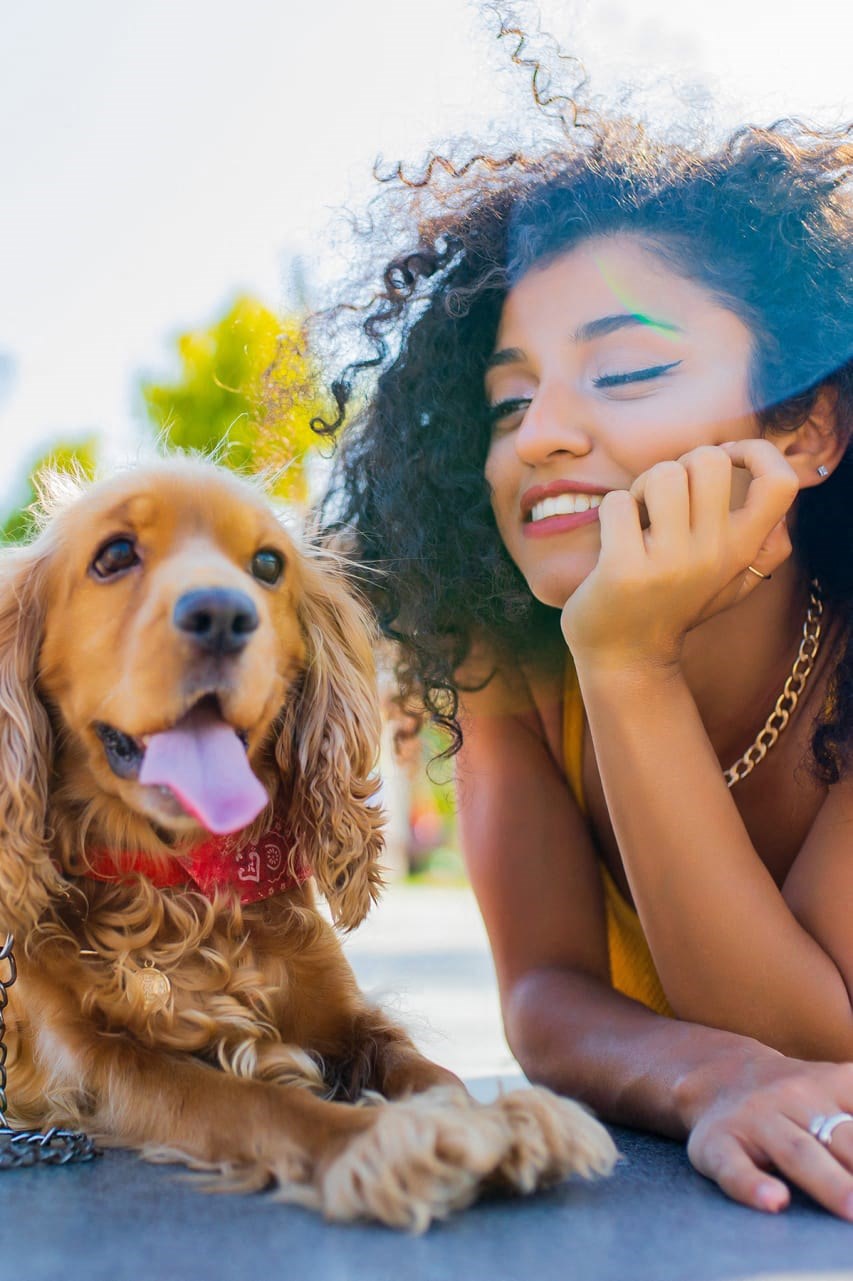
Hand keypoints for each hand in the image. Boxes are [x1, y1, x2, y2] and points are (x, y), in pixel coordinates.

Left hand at [560, 440, 797, 669]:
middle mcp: (713, 554)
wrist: (627, 659)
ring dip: (642, 487)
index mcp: (742, 550)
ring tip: (639, 518)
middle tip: (665, 498)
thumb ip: (765, 547)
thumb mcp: (733, 583)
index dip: (755, 452)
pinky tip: (615, 540)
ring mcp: (670, 563)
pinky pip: (617, 502)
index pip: (780, 482)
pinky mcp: (624, 569)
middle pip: (708, 459)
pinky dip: (611, 512)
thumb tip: (784, 504)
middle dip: (680, 466)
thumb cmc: (676, 607)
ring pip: (662, 473)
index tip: (727, 459)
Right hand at [687, 1057, 852, 1219]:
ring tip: (850, 1210)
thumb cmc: (794, 1096)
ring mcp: (754, 1120)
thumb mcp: (836, 1089)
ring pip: (797, 1152)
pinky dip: (752, 1186)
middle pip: (840, 1137)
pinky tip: (773, 1201)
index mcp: (830, 1084)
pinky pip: (734, 1167)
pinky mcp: (717, 1144)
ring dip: (828, 1182)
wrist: (717, 1073)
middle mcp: (795, 1097)